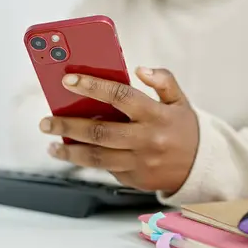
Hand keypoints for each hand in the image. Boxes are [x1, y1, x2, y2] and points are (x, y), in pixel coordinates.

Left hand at [39, 67, 198, 193]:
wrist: (201, 167)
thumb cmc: (185, 129)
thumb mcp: (180, 101)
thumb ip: (164, 80)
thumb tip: (141, 69)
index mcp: (156, 115)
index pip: (119, 96)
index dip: (92, 86)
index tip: (68, 80)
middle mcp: (146, 139)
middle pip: (99, 131)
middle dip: (68, 125)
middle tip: (46, 121)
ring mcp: (139, 162)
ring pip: (96, 157)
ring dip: (69, 151)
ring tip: (52, 144)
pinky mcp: (134, 178)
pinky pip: (106, 168)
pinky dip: (87, 161)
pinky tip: (73, 153)